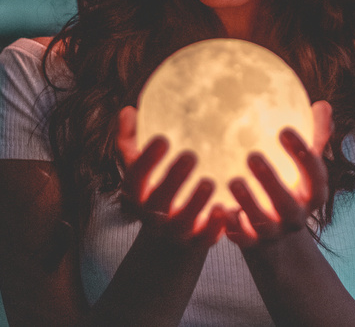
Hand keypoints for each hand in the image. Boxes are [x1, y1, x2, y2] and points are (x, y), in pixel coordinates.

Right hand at [117, 106, 227, 247]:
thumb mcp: (141, 167)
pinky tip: (226, 209)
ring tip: (209, 181)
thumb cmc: (156, 188)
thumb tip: (128, 111)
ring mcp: (175, 231)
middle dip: (173, 179)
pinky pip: (206, 239)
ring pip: (183, 222)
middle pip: (159, 201)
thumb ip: (132, 141)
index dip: (147, 160)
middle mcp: (153, 215)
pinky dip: (215, 227)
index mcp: (137, 194)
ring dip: (195, 203)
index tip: (163, 138)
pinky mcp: (197, 242)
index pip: (136, 178)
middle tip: (190, 155)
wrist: (169, 235)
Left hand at [225, 100, 332, 248]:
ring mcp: (274, 232)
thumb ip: (314, 137)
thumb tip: (324, 105)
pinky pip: (241, 237)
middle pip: (288, 203)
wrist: (274, 235)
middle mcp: (295, 216)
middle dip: (271, 181)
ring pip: (263, 223)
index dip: (303, 156)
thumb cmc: (288, 185)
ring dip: (248, 203)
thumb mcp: (302, 165)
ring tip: (233, 181)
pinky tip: (218, 208)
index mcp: (312, 194)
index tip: (284, 130)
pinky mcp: (251, 243)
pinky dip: (231, 225)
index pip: (314, 176)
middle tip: (252, 155)